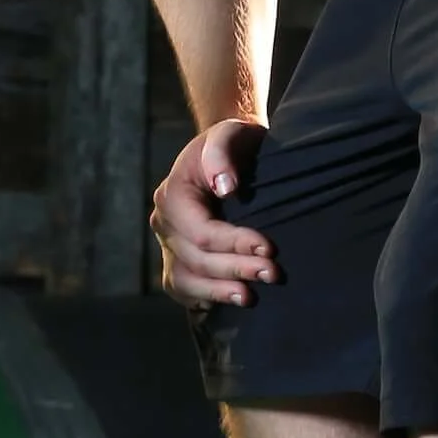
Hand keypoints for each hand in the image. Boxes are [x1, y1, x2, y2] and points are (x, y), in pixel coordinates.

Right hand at [150, 117, 278, 305]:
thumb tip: (225, 188)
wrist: (228, 154)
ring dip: (219, 291)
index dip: (234, 243)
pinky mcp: (178, 261)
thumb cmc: (232, 143)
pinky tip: (229, 303)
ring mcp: (168, 246)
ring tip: (250, 297)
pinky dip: (204, 298)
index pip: (201, 231)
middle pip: (197, 259)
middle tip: (273, 273)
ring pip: (186, 280)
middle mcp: (164, 224)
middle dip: (236, 269)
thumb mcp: (228, 134)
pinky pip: (184, 289)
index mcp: (171, 195)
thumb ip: (222, 154)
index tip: (269, 247)